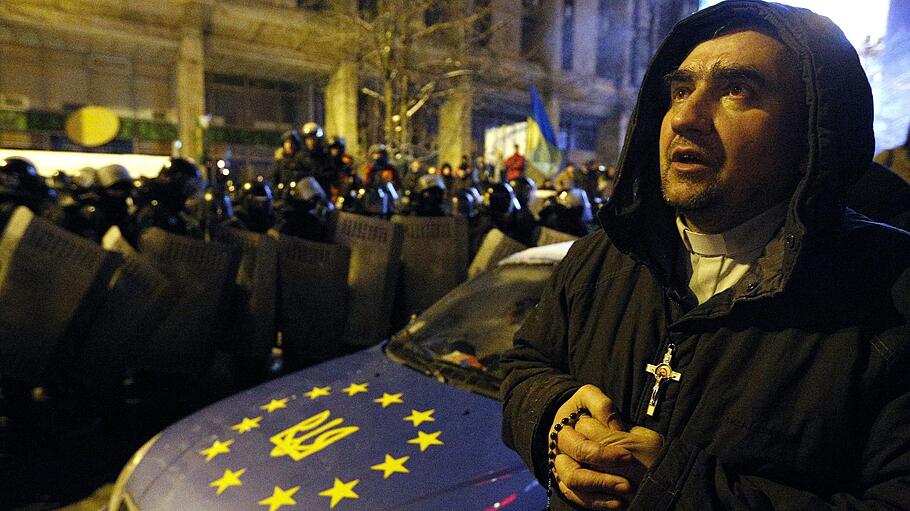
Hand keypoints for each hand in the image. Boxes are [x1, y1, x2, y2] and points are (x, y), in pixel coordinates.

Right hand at [549, 385, 634, 509]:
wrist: (578, 426)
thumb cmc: (590, 411)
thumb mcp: (591, 397)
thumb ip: (601, 405)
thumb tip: (613, 427)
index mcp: (564, 423)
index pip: (582, 437)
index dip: (604, 449)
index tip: (629, 456)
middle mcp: (558, 445)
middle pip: (575, 460)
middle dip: (603, 468)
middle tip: (629, 475)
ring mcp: (560, 465)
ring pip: (572, 480)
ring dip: (600, 486)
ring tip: (626, 490)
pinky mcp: (564, 483)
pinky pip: (576, 496)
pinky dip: (597, 501)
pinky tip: (618, 503)